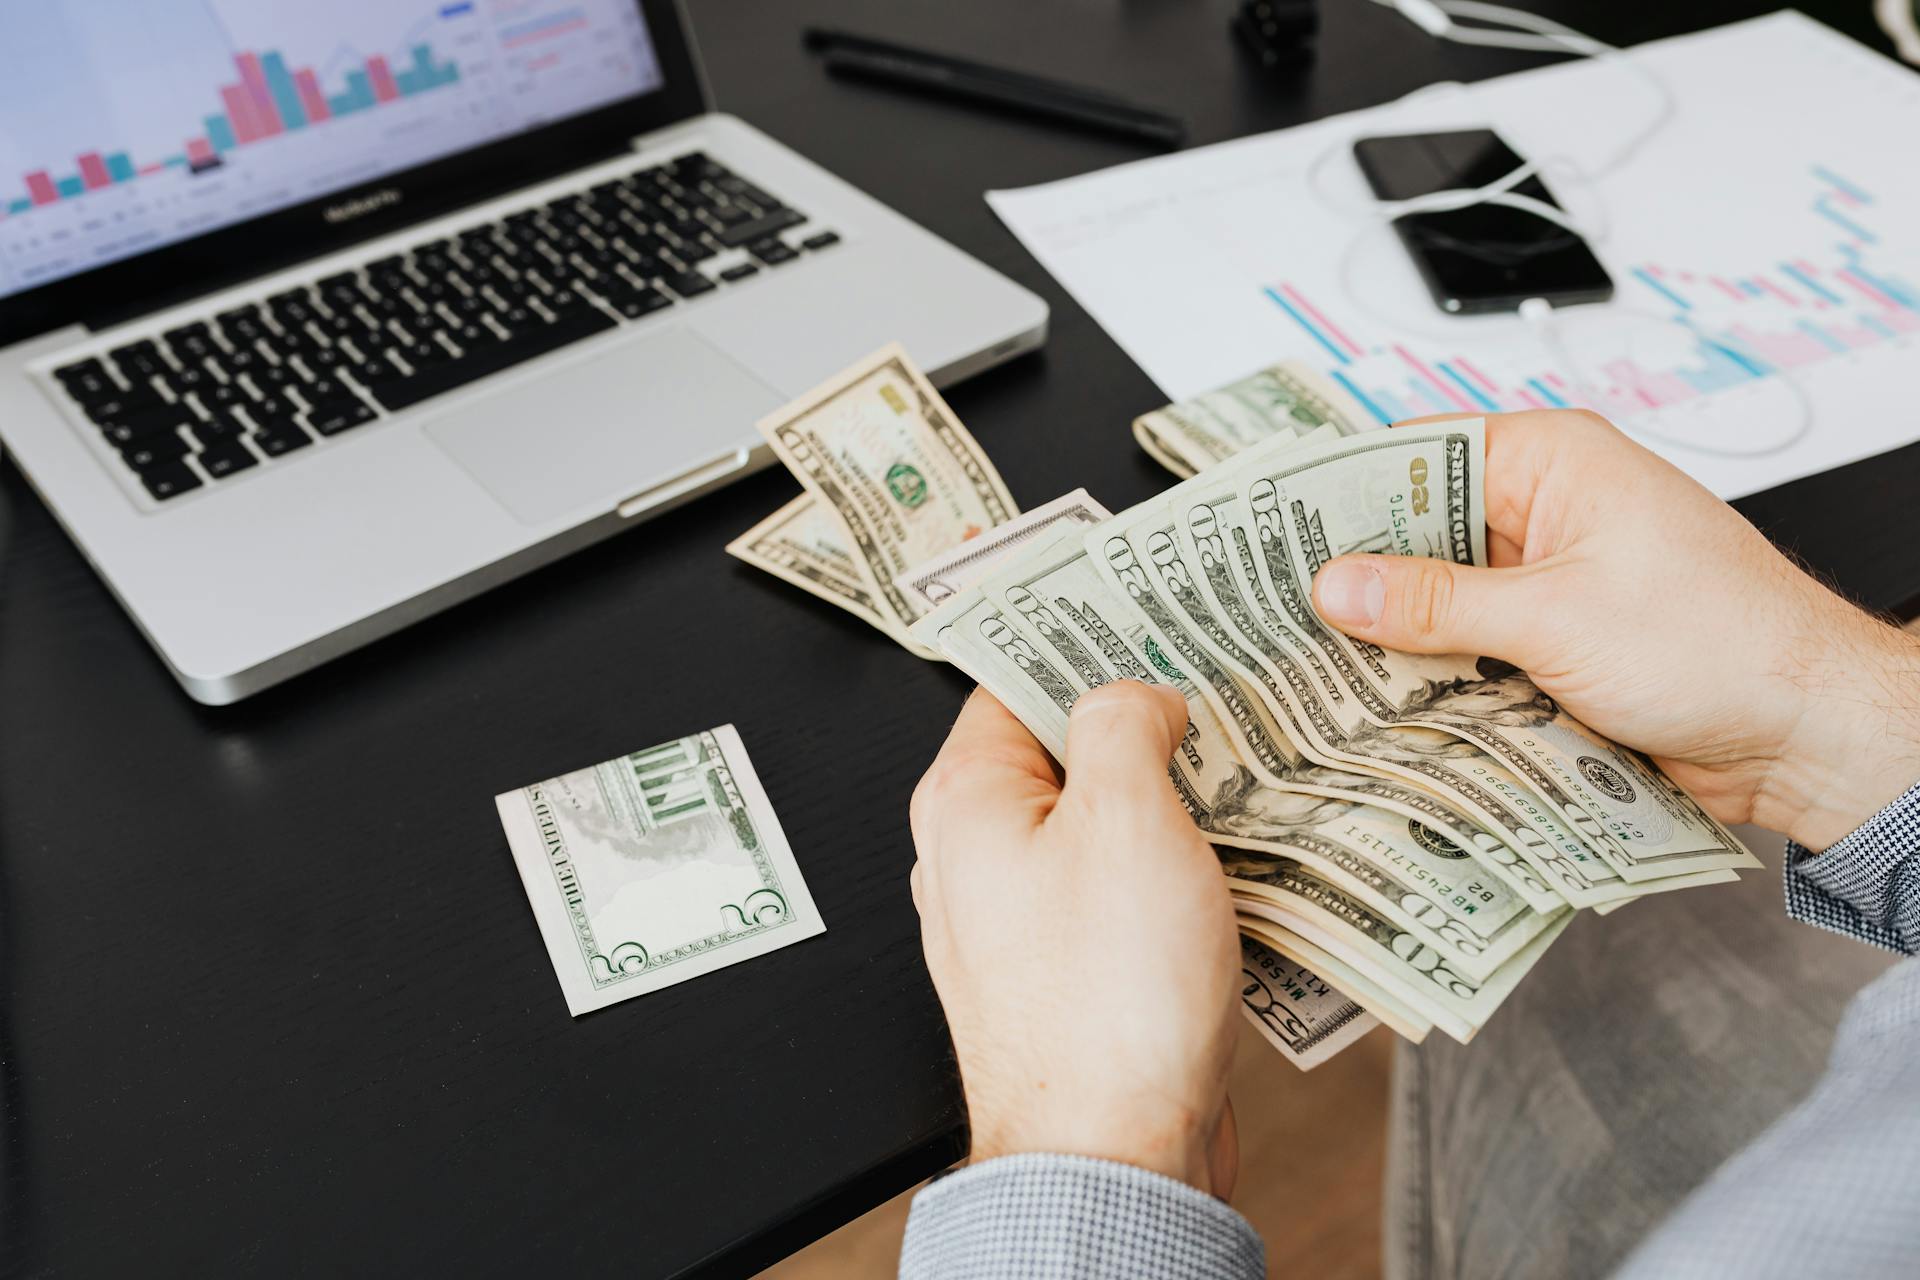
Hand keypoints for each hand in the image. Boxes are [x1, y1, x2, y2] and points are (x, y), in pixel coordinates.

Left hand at [909, 682, 1240, 1195]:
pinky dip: (1178, 874)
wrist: (1113, 1157)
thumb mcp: (1125, 818)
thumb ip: (1123, 724)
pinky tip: (1240, 864)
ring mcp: (1024, 920)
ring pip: (1104, 827)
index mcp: (966, 801)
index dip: (1087, 644)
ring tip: (1250, 776)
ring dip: (1174, 805)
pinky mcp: (1072, 972)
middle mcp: (978, 856)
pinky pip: (1125, 895)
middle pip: (1066, 753)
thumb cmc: (1105, 1002)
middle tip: (1222, 696)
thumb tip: (1135, 695)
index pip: (1016, 680)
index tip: (1151, 619)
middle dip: (1146, 726)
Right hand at [1311, 409, 1919, 850]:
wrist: (1808, 733)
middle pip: (1419, 531)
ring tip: (1313, 663)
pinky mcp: (1554, 643)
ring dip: (1394, 636)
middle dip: (1357, 575)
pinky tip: (1383, 700)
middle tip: (1275, 611)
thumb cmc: (1724, 645)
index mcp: (1553, 462)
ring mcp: (1550, 580)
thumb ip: (1436, 603)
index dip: (1339, 492)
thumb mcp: (1558, 617)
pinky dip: (1432, 674)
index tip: (1270, 531)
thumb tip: (1339, 584)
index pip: (1416, 455)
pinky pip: (1468, 649)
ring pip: (1438, 598)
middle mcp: (1547, 511)